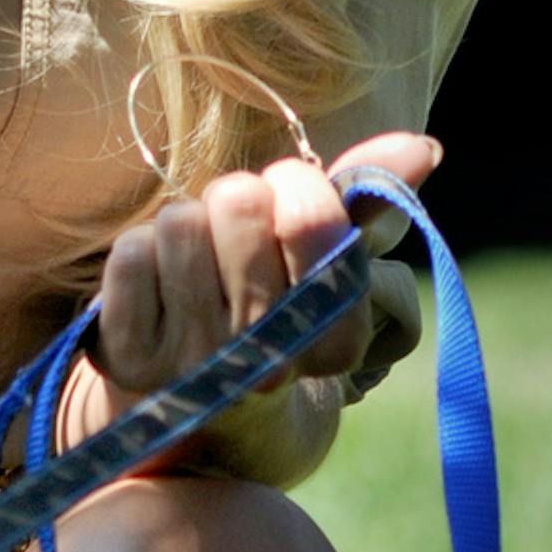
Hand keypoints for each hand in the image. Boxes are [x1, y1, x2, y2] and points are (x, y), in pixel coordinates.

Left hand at [95, 130, 440, 398]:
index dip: (294, 185)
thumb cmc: (275, 309)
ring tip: (196, 263)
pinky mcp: (128, 360)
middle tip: (235, 235)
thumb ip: (372, 201)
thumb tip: (422, 147)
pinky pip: (129, 254)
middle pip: (238, 202)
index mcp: (337, 342)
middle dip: (235, 200)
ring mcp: (195, 368)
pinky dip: (138, 253)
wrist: (202, 404)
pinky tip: (157, 288)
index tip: (289, 202)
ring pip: (179, 221)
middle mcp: (269, 363)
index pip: (311, 213)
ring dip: (184, 224)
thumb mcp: (331, 262)